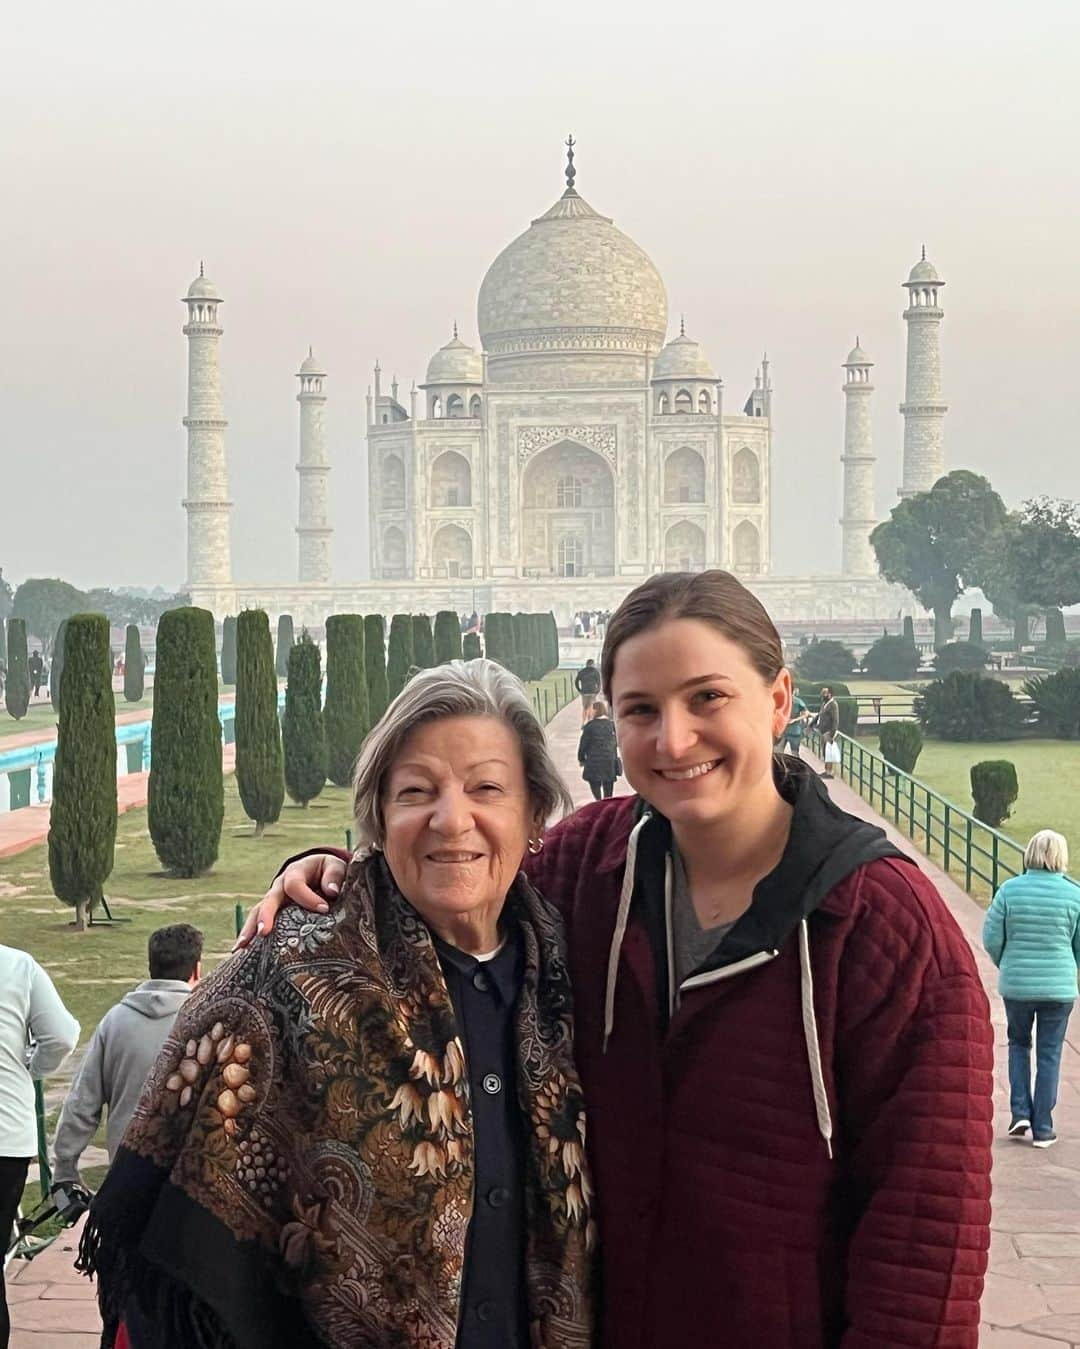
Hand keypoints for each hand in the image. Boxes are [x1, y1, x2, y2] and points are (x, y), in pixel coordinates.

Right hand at [233, 853, 347, 949]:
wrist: (323, 873)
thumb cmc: (329, 873)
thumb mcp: (335, 867)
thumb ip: (334, 875)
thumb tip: (331, 890)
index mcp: (296, 872)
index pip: (294, 885)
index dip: (307, 898)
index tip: (324, 909)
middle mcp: (280, 886)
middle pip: (269, 899)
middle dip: (266, 916)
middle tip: (264, 932)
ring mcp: (274, 901)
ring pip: (258, 913)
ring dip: (250, 929)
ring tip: (242, 947)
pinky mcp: (273, 915)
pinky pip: (258, 924)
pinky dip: (250, 937)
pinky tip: (241, 953)